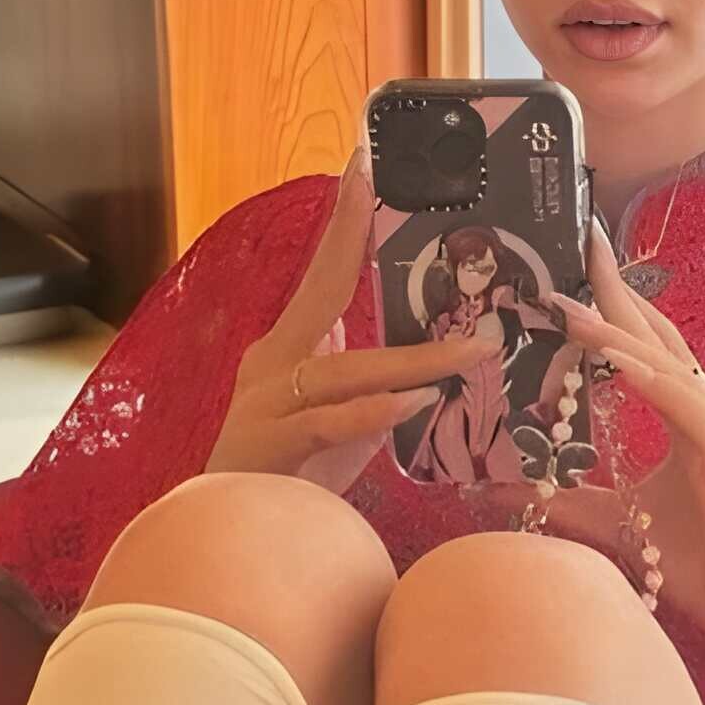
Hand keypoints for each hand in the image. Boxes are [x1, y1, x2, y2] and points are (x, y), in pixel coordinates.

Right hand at [204, 150, 471, 492]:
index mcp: (288, 349)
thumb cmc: (297, 472)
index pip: (323, 276)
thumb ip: (372, 373)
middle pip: (319, 292)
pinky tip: (415, 402)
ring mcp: (266, 406)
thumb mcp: (340, 410)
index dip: (344, 223)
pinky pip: (329, 425)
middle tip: (380, 186)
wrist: (233, 537)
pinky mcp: (271, 450)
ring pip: (346, 371)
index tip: (364, 168)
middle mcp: (272, 365)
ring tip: (471, 352)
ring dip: (413, 361)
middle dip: (350, 236)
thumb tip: (434, 343)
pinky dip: (373, 413)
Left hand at [537, 222, 704, 671]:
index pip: (649, 349)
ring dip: (615, 327)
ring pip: (664, 362)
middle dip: (617, 287)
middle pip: (660, 336)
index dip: (613, 306)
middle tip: (580, 236)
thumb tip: (497, 487)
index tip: (573, 269)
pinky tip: (609, 353)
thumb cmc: (703, 573)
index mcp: (694, 419)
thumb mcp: (616, 526)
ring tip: (568, 296)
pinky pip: (680, 401)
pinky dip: (644, 374)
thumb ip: (566, 500)